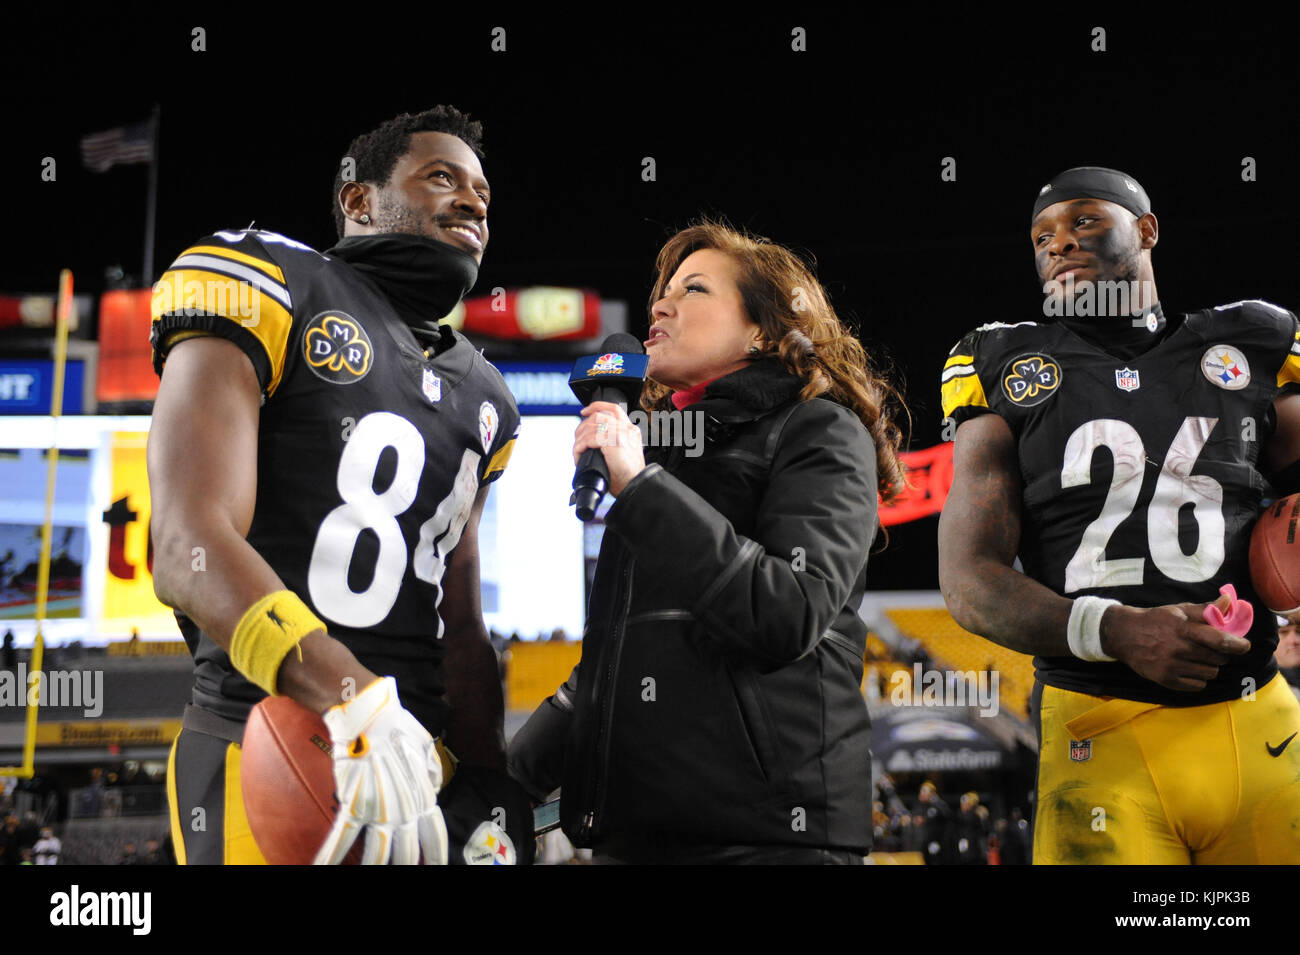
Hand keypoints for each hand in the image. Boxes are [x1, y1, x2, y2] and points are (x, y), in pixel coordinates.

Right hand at [314, 676, 447, 864]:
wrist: (368, 712)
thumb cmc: (396, 724)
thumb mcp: (425, 747)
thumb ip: (431, 772)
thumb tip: (434, 787)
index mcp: (423, 795)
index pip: (434, 834)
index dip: (435, 854)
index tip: (435, 866)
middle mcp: (405, 807)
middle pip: (406, 852)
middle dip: (404, 866)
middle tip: (402, 873)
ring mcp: (379, 808)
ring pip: (378, 853)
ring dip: (371, 867)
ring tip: (361, 876)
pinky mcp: (353, 803)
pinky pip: (341, 838)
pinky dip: (330, 857)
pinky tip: (322, 868)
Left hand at [573, 401, 644, 496]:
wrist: (635, 486)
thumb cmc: (628, 475)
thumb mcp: (623, 453)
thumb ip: (614, 441)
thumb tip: (593, 437)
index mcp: (631, 430)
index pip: (613, 409)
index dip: (596, 407)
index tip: (584, 412)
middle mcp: (628, 429)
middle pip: (599, 416)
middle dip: (583, 426)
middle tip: (577, 438)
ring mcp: (622, 434)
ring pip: (592, 427)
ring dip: (580, 439)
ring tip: (578, 450)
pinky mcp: (614, 442)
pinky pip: (591, 439)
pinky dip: (581, 446)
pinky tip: (579, 454)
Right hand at [1099, 594, 1251, 691]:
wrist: (1124, 635)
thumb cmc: (1156, 620)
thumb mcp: (1178, 610)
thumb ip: (1205, 609)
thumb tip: (1229, 601)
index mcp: (1183, 628)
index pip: (1218, 639)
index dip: (1236, 644)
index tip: (1244, 645)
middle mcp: (1178, 648)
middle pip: (1218, 659)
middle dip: (1220, 654)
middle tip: (1211, 648)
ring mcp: (1171, 666)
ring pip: (1210, 673)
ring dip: (1209, 667)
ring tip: (1198, 658)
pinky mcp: (1166, 679)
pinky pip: (1198, 685)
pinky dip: (1198, 678)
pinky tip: (1189, 668)